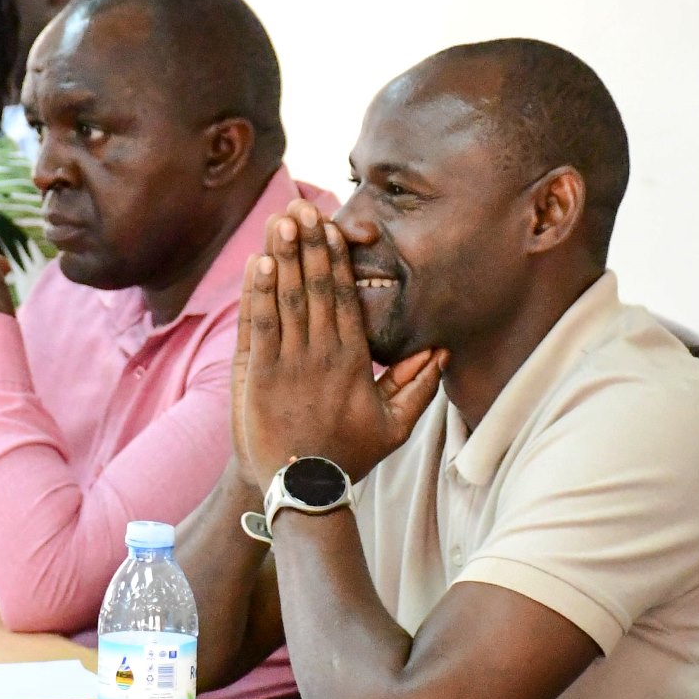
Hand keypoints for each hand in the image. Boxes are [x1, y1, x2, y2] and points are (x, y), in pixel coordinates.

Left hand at [237, 200, 443, 485]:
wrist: (301, 490)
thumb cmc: (346, 457)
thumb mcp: (394, 427)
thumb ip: (418, 387)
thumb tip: (441, 351)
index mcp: (353, 362)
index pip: (344, 299)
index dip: (335, 259)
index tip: (330, 227)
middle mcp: (321, 356)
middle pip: (314, 289)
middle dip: (308, 245)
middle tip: (302, 207)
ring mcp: (287, 365)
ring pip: (286, 300)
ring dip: (282, 258)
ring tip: (281, 222)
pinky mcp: (257, 377)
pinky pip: (259, 326)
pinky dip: (257, 294)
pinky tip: (257, 264)